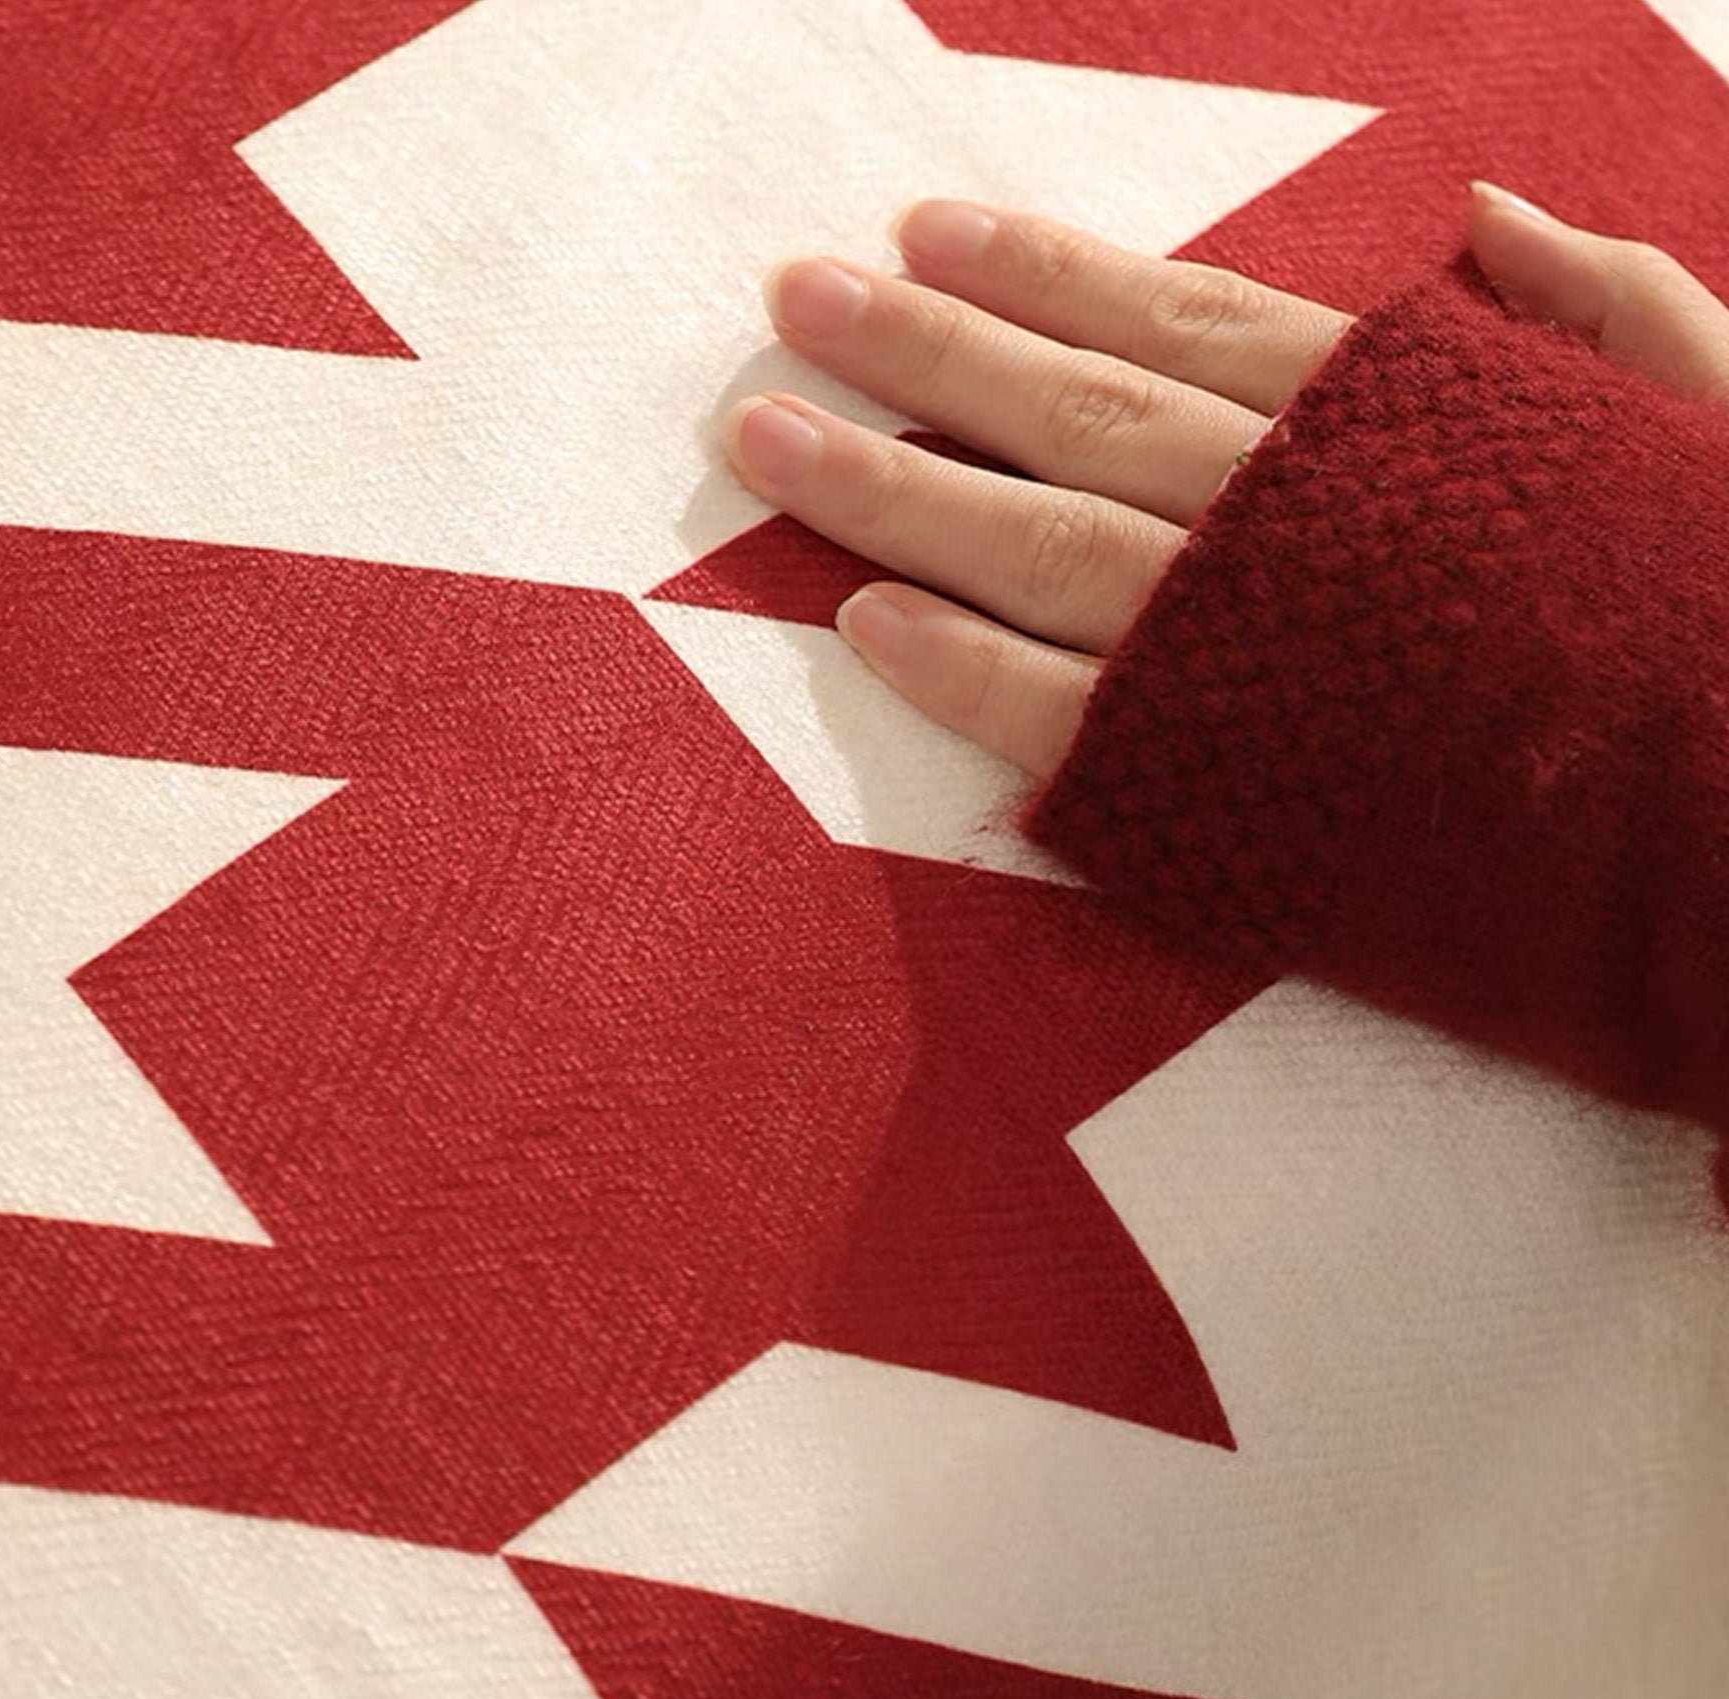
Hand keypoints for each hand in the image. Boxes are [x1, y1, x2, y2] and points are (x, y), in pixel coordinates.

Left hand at [723, 186, 1728, 778]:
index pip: (1184, 317)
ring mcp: (1252, 645)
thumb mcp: (1709, 418)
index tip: (931, 230)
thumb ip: (1595, 310)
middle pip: (1073, 409)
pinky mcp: (1232, 781)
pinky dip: (957, 664)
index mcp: (1403, 416)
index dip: (1046, 273)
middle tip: (797, 299)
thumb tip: (1477, 218)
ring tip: (764, 437)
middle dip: (921, 348)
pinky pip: (1063, 708)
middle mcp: (1300, 510)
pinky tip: (860, 620)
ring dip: (887, 487)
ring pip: (1037, 539)